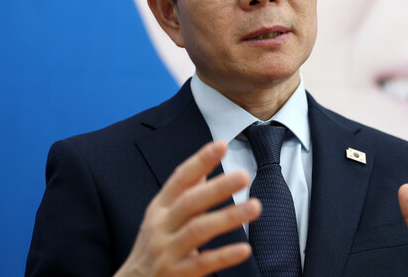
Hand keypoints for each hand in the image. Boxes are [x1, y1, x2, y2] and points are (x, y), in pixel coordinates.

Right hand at [115, 140, 261, 276]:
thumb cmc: (152, 248)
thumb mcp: (162, 218)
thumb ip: (183, 195)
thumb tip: (204, 170)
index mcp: (159, 208)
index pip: (180, 179)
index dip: (200, 160)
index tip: (222, 144)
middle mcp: (161, 227)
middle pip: (190, 202)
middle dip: (217, 187)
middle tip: (244, 175)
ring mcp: (167, 252)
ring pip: (197, 230)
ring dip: (228, 216)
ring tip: (255, 206)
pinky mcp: (176, 275)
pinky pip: (202, 263)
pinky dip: (224, 256)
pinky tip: (245, 249)